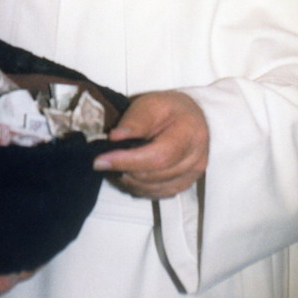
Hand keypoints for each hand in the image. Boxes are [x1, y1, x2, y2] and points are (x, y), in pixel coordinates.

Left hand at [92, 90, 208, 198]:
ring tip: (115, 165)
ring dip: (129, 180)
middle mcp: (195, 158)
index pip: (158, 156)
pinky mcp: (185, 184)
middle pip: (155, 175)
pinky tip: (128, 174)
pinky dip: (139, 187)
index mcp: (189, 133)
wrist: (189, 116)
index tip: (102, 160)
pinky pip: (158, 194)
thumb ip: (135, 120)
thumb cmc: (170, 108)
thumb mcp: (151, 103)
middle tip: (104, 161)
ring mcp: (192, 175)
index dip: (127, 161)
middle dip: (124, 170)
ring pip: (154, 188)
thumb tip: (115, 137)